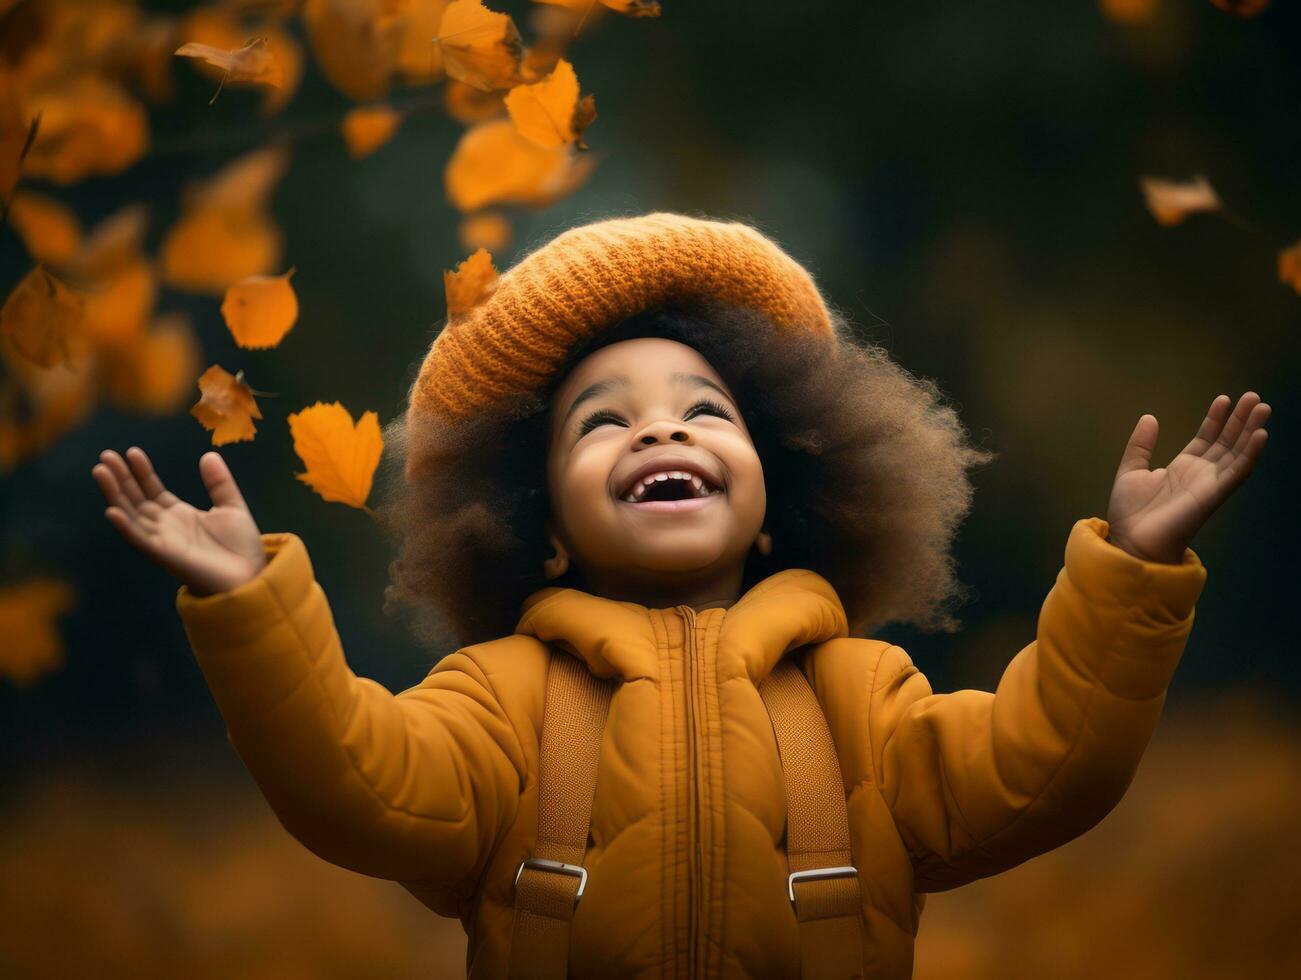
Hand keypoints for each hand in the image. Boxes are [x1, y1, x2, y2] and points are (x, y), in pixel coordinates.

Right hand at [93, 447, 266, 595]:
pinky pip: (140, 539)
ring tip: (100, 471)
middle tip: (106, 455)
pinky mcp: (165, 555)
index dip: (141, 471)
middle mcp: (165, 526)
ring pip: (131, 514)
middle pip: (135, 498)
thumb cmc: (240, 548)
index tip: (132, 451)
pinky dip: (126, 526)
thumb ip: (219, 483)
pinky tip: (112, 510)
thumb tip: (209, 455)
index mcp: (179, 514)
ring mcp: (163, 540)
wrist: (251, 576)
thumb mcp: (232, 507)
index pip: (153, 489)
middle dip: (121, 478)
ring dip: (114, 494)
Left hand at [1106, 392, 1270, 563]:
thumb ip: (1141, 445)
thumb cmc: (1130, 513)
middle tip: (1254, 397)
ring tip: (1262, 408)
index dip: (1216, 419)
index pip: (1206, 438)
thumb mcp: (1130, 470)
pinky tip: (1260, 435)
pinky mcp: (1214, 495)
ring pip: (1237, 452)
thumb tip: (1150, 417)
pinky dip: (1250, 454)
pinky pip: (1237, 472)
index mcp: (1182, 468)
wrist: (1131, 541)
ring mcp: (1209, 484)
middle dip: (1240, 420)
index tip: (1223, 399)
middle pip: (1227, 442)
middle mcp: (1200, 474)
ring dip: (1251, 430)